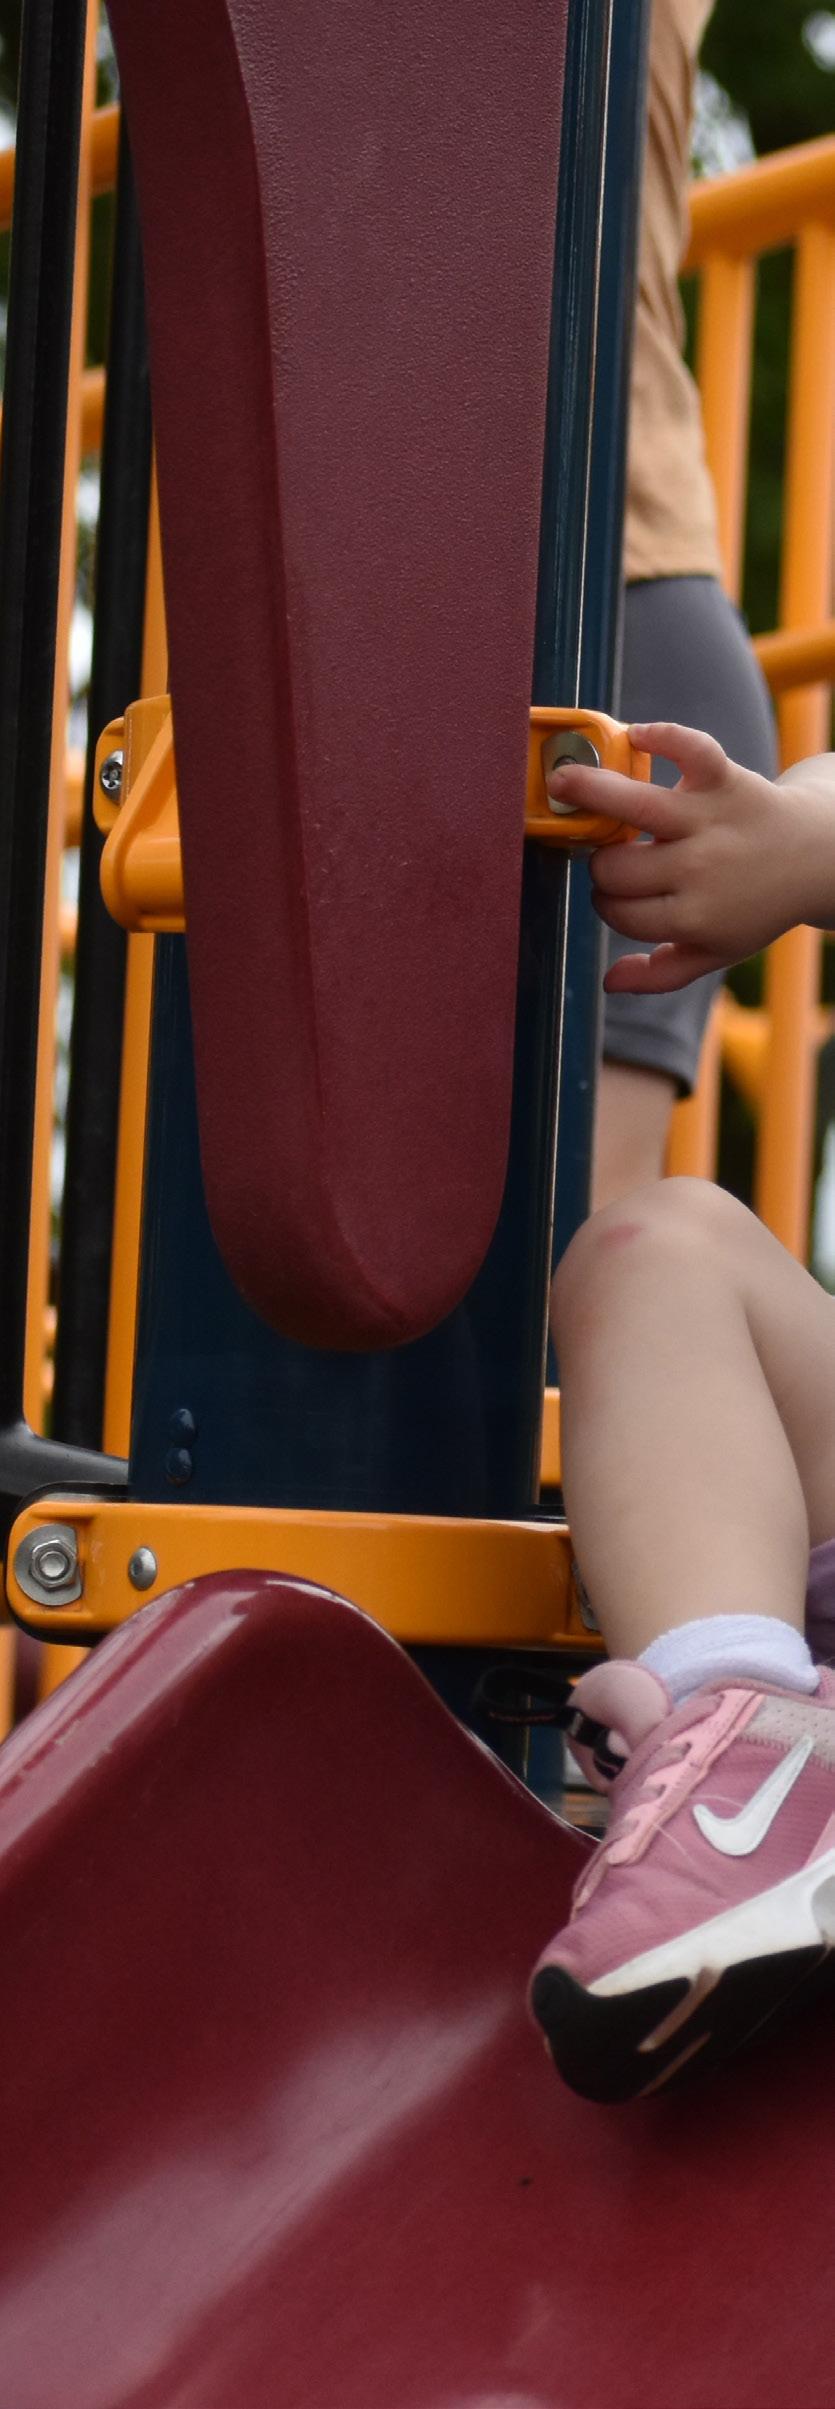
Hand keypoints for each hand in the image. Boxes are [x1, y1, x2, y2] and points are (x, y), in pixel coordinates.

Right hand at [546, 721, 834, 994]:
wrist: (816, 859)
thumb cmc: (756, 906)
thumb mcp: (717, 951)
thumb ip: (663, 972)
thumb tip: (610, 981)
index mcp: (694, 917)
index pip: (618, 910)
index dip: (608, 903)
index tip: (616, 894)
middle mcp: (699, 868)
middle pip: (613, 866)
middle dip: (602, 864)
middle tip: (613, 856)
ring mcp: (710, 819)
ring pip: (632, 804)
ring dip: (587, 789)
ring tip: (561, 781)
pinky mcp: (725, 778)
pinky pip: (688, 749)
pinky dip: (662, 737)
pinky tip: (636, 737)